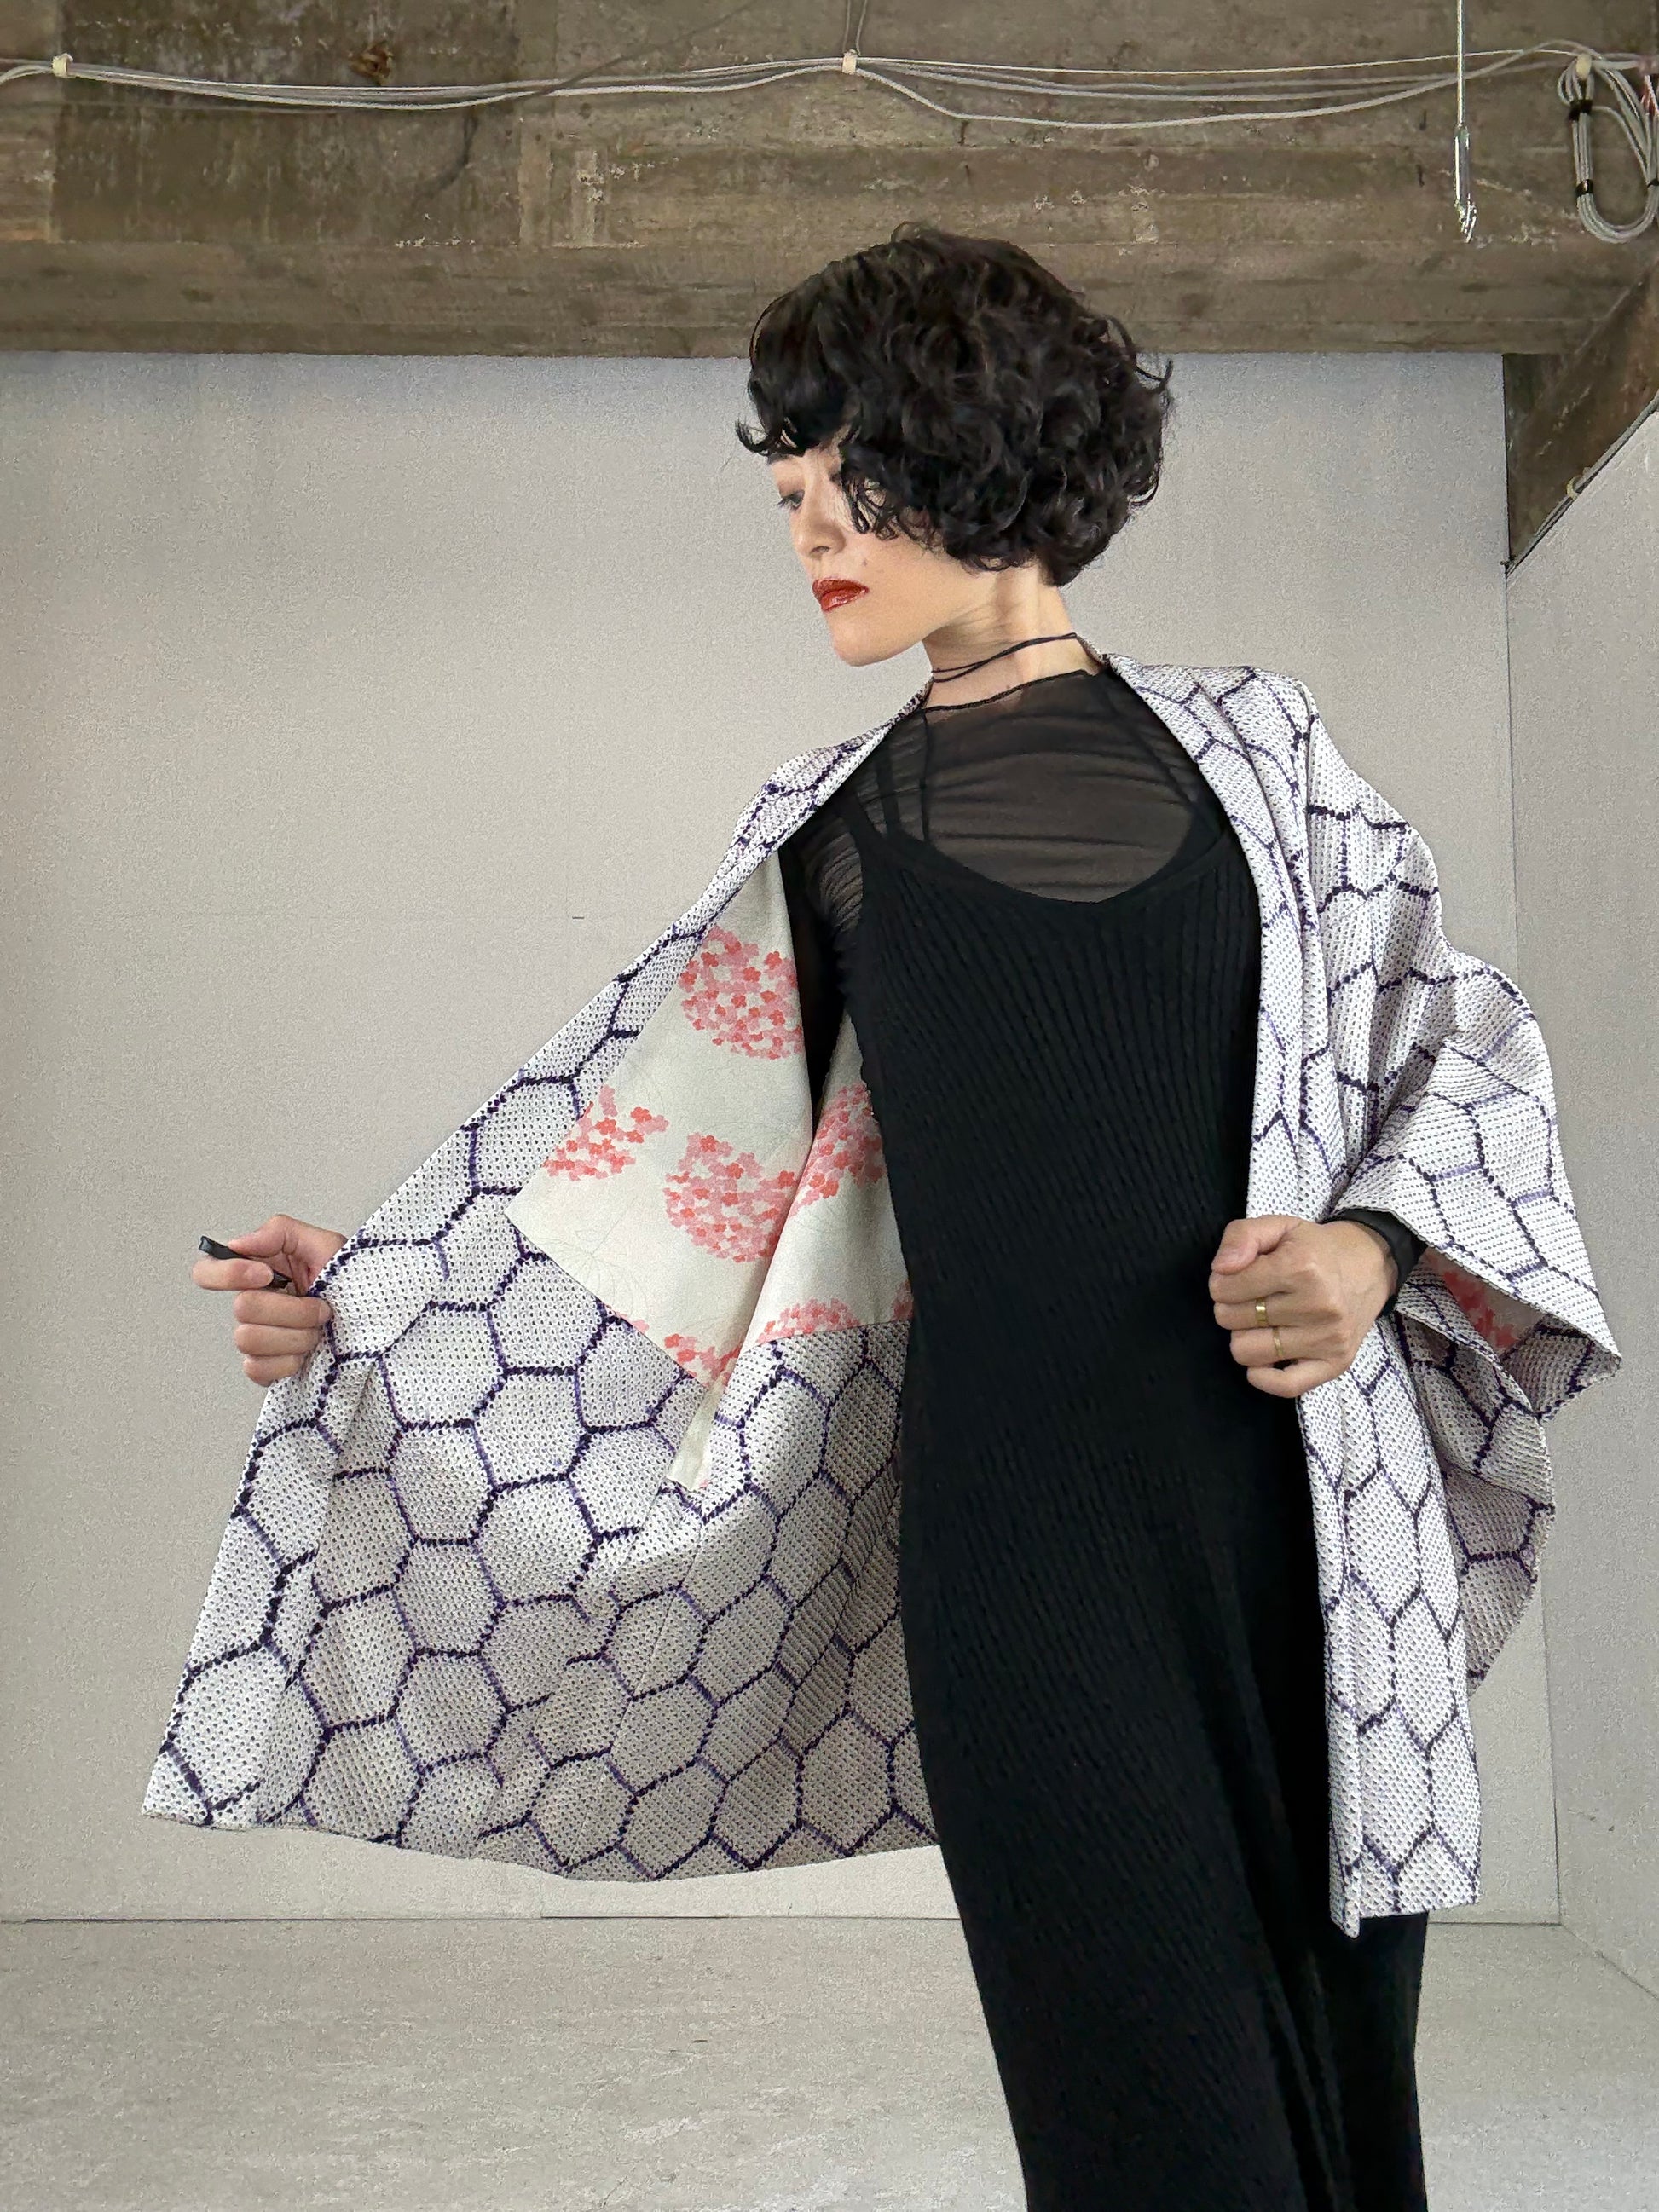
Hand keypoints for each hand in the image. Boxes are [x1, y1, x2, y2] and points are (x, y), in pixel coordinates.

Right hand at [192, 1214, 346, 1384]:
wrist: (373, 1318)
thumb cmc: (348, 1281)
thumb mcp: (325, 1244)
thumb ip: (280, 1232)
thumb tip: (239, 1243)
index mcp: (258, 1272)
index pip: (207, 1271)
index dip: (229, 1274)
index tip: (266, 1275)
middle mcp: (252, 1304)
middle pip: (242, 1308)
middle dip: (291, 1309)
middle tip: (320, 1306)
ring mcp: (257, 1338)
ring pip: (249, 1340)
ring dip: (295, 1335)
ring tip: (318, 1329)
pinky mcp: (265, 1367)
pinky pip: (258, 1369)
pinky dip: (290, 1361)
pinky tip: (308, 1352)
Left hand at [1208, 1214, 1396, 1398]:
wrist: (1369, 1266)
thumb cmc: (1314, 1248)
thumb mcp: (1278, 1226)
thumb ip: (1241, 1236)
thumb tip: (1221, 1269)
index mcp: (1300, 1267)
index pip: (1224, 1288)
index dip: (1221, 1281)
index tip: (1238, 1276)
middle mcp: (1317, 1305)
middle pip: (1230, 1320)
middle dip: (1232, 1306)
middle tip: (1254, 1297)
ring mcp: (1328, 1338)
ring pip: (1246, 1352)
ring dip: (1245, 1335)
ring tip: (1264, 1320)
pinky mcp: (1335, 1363)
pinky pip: (1285, 1386)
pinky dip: (1264, 1375)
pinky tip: (1265, 1356)